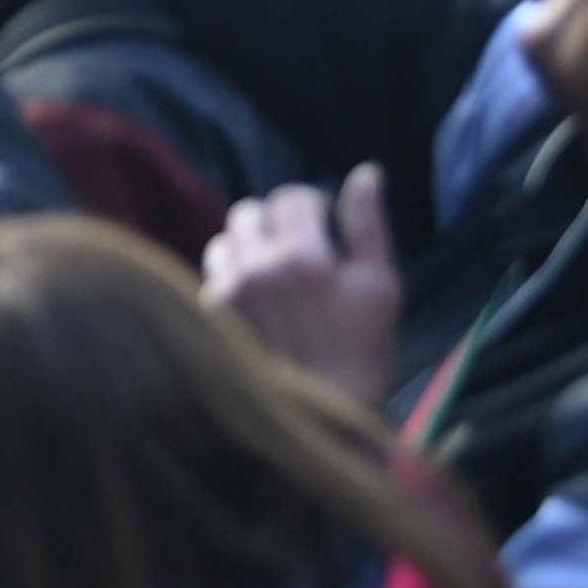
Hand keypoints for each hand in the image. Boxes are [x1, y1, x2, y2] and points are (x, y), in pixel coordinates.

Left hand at [208, 165, 405, 402]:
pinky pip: (213, 274)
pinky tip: (257, 303)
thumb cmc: (361, 353)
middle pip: (250, 212)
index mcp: (303, 258)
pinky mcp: (207, 312)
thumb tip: (365, 173)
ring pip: (225, 240)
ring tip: (276, 277)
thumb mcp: (380, 288)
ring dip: (248, 247)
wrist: (318, 414)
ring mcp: (225, 290)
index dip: (311, 206)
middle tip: (300, 251)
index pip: (291, 197)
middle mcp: (255, 267)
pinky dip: (232, 277)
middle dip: (276, 223)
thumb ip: (368, 225)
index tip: (324, 227)